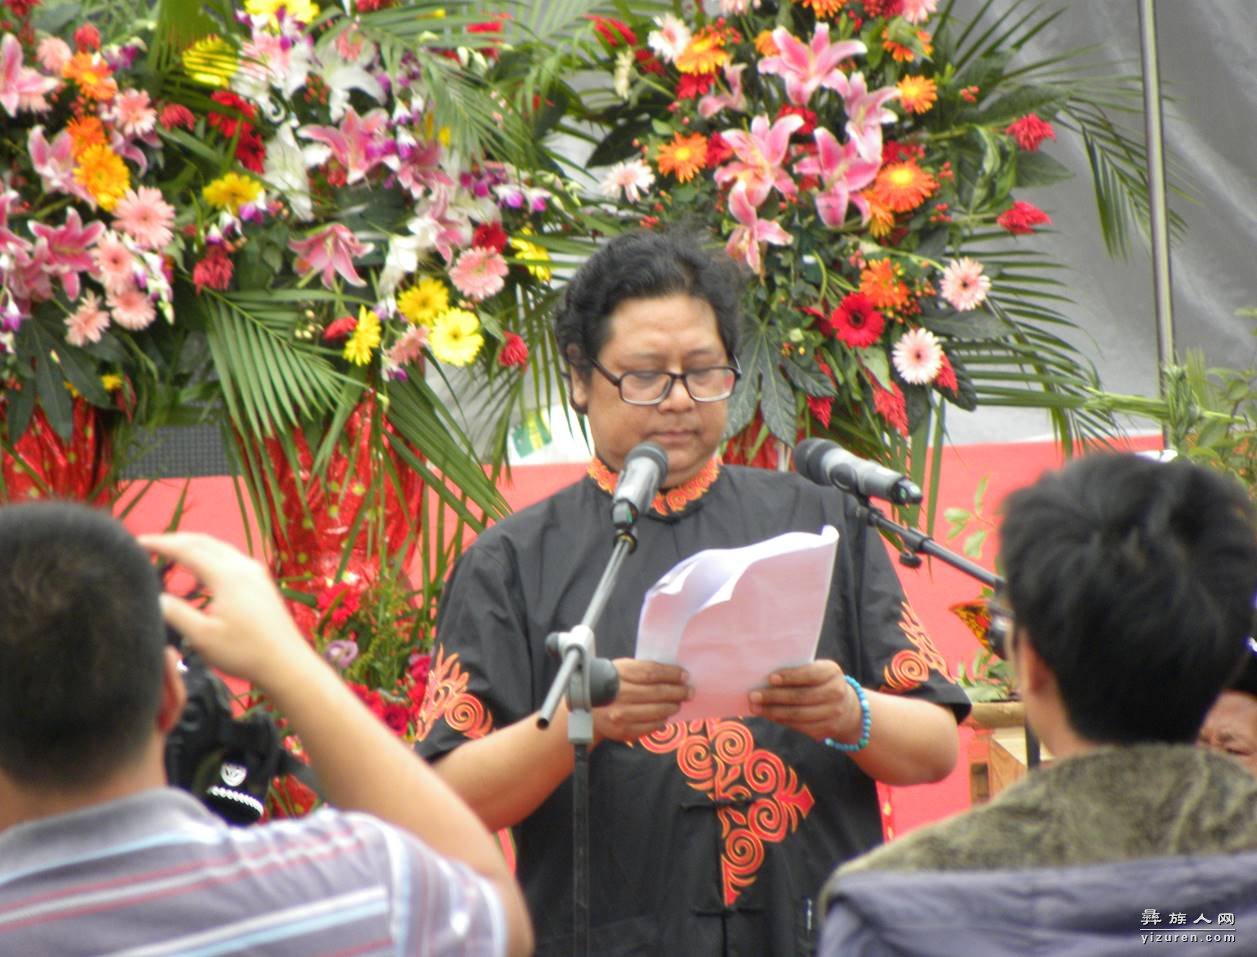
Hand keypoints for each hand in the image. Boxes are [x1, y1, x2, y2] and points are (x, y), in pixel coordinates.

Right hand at [139, 532, 309, 686]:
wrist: (286, 663)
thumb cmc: (244, 652)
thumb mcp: (202, 637)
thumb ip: (176, 613)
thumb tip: (154, 596)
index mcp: (228, 575)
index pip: (187, 549)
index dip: (160, 544)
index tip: (136, 542)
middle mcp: (244, 566)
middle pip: (204, 542)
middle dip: (175, 540)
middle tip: (149, 545)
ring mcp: (256, 573)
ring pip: (219, 548)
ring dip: (194, 547)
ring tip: (170, 555)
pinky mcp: (262, 582)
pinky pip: (230, 559)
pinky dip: (210, 558)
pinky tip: (200, 575)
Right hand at [592, 659, 691, 742]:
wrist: (586, 711)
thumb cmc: (608, 685)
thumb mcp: (620, 669)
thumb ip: (642, 670)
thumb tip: (672, 675)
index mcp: (619, 674)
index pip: (651, 672)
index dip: (672, 674)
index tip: (684, 676)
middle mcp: (620, 694)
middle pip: (657, 692)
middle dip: (678, 692)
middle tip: (689, 691)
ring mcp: (621, 714)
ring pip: (657, 711)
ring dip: (672, 707)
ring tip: (678, 704)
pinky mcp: (623, 731)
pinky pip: (650, 726)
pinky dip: (661, 721)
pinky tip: (665, 716)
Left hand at [749, 661, 861, 741]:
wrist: (847, 708)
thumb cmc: (821, 683)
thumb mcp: (817, 671)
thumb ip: (798, 671)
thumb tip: (766, 678)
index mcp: (832, 672)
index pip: (810, 674)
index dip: (790, 677)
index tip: (770, 678)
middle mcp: (836, 693)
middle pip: (801, 696)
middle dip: (774, 696)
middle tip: (753, 695)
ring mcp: (833, 713)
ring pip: (798, 714)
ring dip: (773, 712)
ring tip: (755, 708)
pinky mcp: (826, 729)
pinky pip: (800, 726)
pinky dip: (781, 721)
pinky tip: (768, 715)